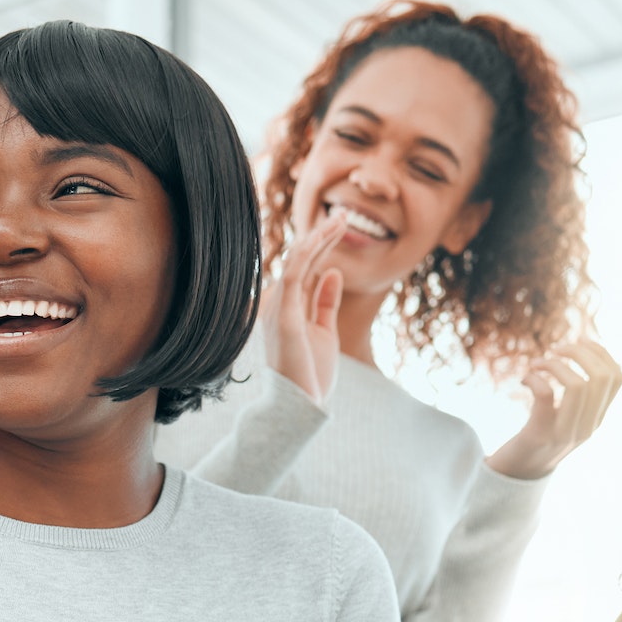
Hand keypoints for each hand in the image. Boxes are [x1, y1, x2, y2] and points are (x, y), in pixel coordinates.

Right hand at [268, 212, 346, 406]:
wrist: (298, 407)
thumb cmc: (309, 375)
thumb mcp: (324, 332)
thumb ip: (326, 302)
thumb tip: (333, 271)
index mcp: (288, 308)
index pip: (305, 268)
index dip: (322, 245)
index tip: (340, 226)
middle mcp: (279, 304)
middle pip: (301, 261)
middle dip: (321, 236)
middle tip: (343, 215)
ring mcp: (278, 309)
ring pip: (296, 262)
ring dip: (318, 238)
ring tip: (339, 219)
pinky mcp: (283, 317)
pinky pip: (293, 277)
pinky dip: (307, 255)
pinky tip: (321, 238)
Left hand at [484, 337, 621, 480]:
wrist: (514, 477)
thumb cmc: (537, 439)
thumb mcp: (566, 418)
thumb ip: (578, 396)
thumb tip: (584, 355)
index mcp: (597, 418)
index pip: (617, 378)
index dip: (601, 352)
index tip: (579, 342)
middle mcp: (588, 426)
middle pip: (602, 377)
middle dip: (580, 352)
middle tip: (556, 350)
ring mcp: (566, 432)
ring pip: (577, 385)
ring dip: (555, 364)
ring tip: (537, 364)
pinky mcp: (539, 435)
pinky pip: (545, 395)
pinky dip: (535, 378)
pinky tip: (525, 378)